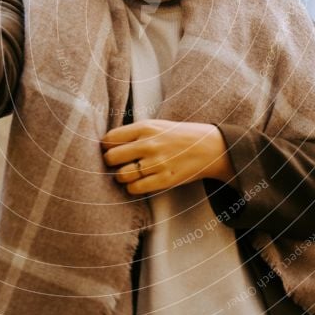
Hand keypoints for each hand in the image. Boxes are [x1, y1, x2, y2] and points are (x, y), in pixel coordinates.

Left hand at [101, 119, 234, 194]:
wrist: (209, 147)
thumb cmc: (178, 135)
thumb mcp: (156, 125)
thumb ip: (134, 133)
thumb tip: (107, 143)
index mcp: (145, 127)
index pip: (109, 138)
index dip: (105, 146)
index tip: (108, 149)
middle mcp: (149, 144)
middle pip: (111, 157)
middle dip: (109, 162)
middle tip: (115, 163)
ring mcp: (157, 163)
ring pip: (121, 175)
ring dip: (121, 177)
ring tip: (128, 173)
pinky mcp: (164, 180)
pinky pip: (135, 188)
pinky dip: (132, 187)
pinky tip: (138, 182)